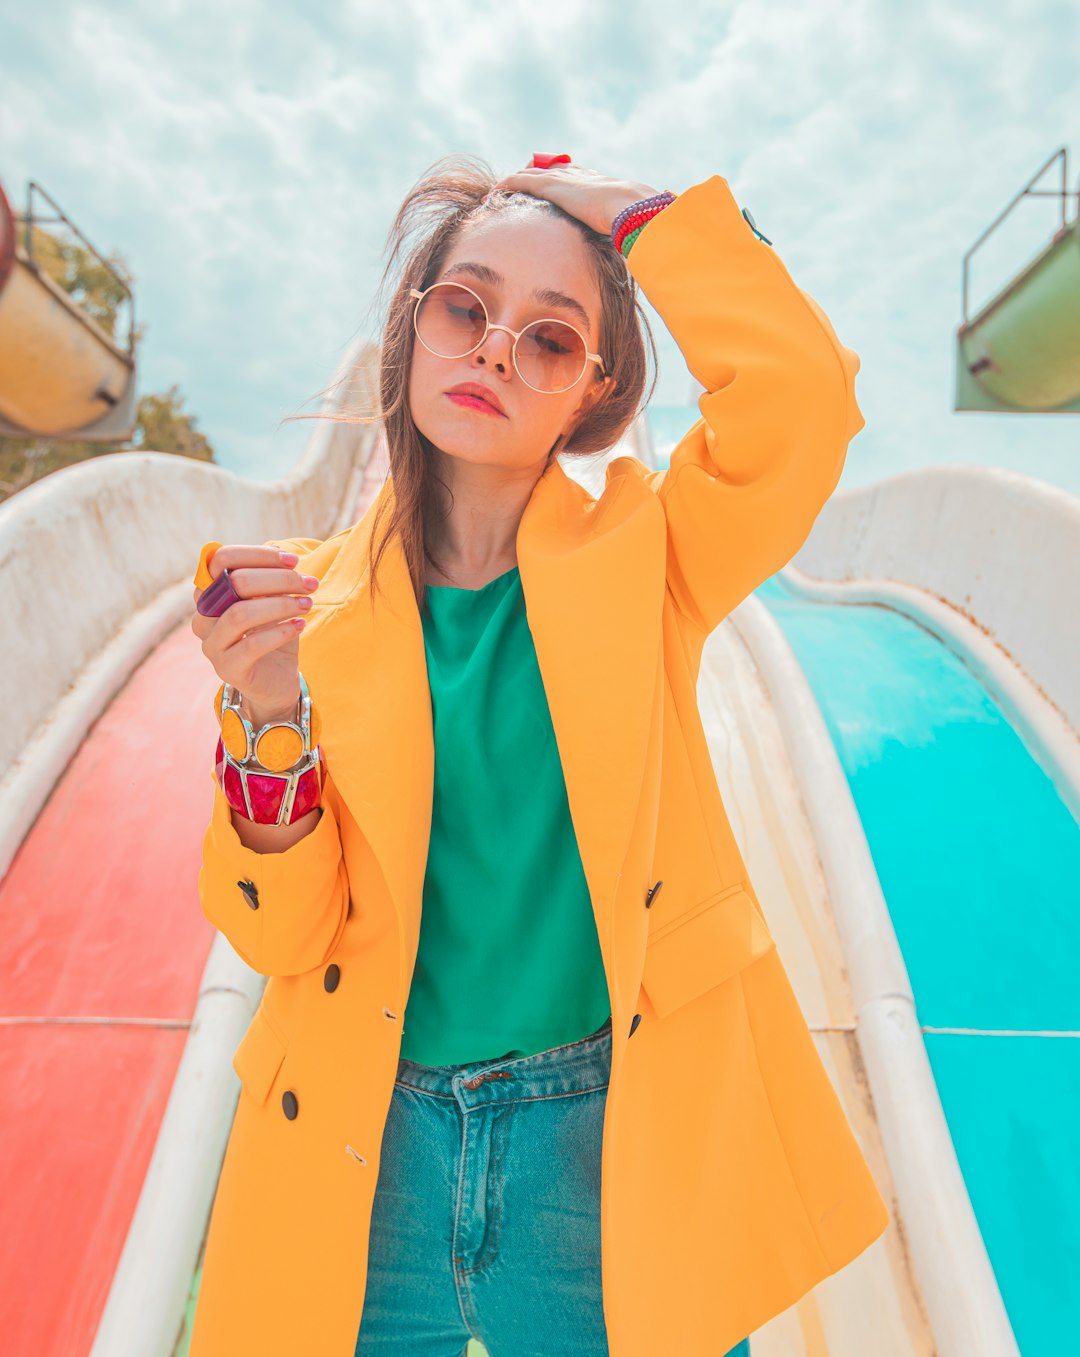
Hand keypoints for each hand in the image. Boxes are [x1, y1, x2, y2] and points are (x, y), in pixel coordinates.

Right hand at [190, 544, 319, 723]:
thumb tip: (279, 551)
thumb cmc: (274, 634)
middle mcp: (204, 617)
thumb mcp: (274, 601)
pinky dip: (281, 632)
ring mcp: (212, 645)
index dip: (258, 555)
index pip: (221, 560)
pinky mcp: (227, 669)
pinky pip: (252, 645)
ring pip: (241, 614)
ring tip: (307, 604)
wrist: (276, 681)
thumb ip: (271, 579)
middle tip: (310, 584)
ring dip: (280, 605)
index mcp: (210, 594)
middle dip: (278, 579)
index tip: (294, 561)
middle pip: (233, 583)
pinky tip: (300, 625)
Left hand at [489, 160, 661, 237]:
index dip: (559, 184)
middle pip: (549, 172)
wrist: (632, 209)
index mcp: (600, 186)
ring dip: (513, 183)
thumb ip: (626, 239)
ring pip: (530, 175)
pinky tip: (492, 194)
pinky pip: (518, 181)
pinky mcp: (550, 185)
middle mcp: (580, 177)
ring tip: (497, 194)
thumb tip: (634, 257)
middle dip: (532, 179)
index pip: (574, 180)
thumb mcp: (630, 231)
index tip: (548, 192)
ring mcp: (564, 179)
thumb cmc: (636, 224)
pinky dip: (504, 186)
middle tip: (515, 189)